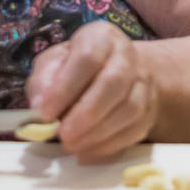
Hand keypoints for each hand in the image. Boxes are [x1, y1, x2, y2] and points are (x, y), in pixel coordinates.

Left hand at [25, 22, 159, 163]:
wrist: (116, 72)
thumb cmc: (74, 68)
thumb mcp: (52, 64)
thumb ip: (43, 81)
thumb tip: (39, 107)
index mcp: (101, 37)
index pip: (87, 58)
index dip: (65, 88)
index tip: (45, 113)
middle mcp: (127, 56)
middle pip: (114, 82)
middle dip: (85, 113)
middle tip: (62, 135)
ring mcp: (143, 83)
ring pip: (129, 109)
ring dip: (97, 133)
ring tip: (71, 145)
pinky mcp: (149, 110)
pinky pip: (134, 130)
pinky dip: (109, 146)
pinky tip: (86, 152)